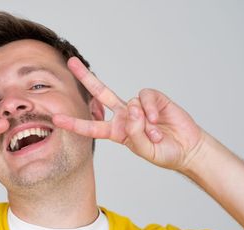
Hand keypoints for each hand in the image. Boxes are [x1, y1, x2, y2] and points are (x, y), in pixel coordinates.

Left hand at [53, 57, 203, 170]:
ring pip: (130, 103)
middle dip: (86, 77)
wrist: (187, 148)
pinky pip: (145, 97)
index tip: (56, 119)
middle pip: (101, 93)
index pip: (91, 126)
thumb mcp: (145, 150)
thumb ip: (135, 133)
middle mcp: (124, 116)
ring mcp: (138, 106)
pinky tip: (157, 120)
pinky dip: (150, 108)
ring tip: (154, 134)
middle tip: (71, 62)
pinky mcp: (154, 98)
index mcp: (116, 131)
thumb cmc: (163, 152)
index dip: (74, 123)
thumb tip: (132, 110)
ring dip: (142, 122)